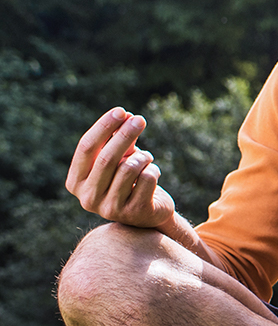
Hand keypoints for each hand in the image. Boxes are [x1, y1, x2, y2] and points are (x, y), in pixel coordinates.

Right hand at [66, 108, 176, 229]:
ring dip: (144, 157)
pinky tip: (153, 174)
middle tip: (140, 120)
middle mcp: (87, 198)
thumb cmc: (128, 180)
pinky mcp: (133, 212)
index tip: (121, 111)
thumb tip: (125, 115)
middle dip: (125, 134)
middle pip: (107, 158)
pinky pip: (147, 179)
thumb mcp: (118, 158)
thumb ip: (117, 139)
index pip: (86, 148)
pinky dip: (154, 170)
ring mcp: (109, 208)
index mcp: (75, 182)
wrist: (147, 214)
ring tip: (147, 158)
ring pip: (129, 168)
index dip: (103, 127)